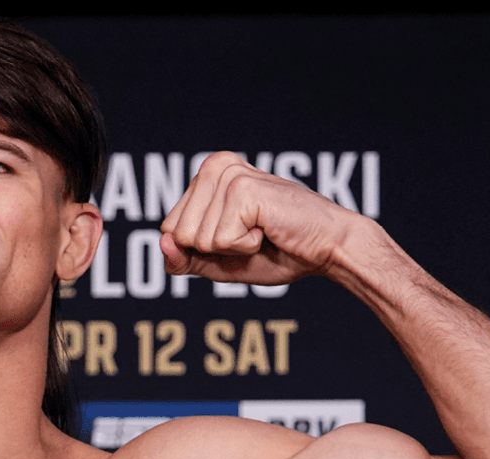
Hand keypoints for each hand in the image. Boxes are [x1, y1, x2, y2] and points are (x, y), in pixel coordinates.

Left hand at [159, 152, 357, 285]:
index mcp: (205, 175)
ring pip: (196, 239)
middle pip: (178, 234)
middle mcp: (213, 166)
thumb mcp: (219, 261)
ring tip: (261, 229)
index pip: (170, 230)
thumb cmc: (278, 252)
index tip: (238, 235)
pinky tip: (268, 228)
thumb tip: (162, 244)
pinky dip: (245, 246)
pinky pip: (219, 241)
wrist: (327, 248)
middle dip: (214, 249)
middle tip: (252, 233)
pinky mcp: (242, 189)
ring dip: (232, 248)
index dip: (202, 249)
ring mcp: (227, 175)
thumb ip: (184, 258)